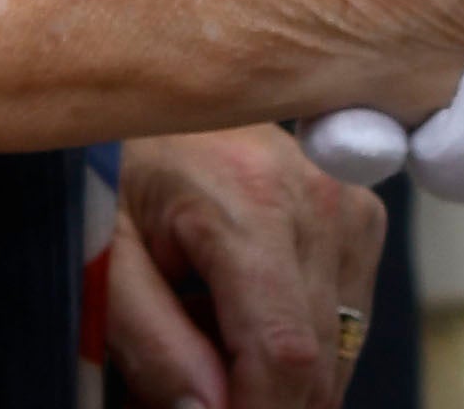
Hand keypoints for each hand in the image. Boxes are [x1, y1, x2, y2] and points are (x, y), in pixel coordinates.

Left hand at [107, 126, 385, 406]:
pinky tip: (234, 317)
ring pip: (338, 350)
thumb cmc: (112, 164)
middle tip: (181, 395)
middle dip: (258, 403)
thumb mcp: (104, 254)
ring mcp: (348, 203)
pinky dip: (294, 342)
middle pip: (320, 362)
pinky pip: (344, 319)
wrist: (149, 87)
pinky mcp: (359, 213)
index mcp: (253, 199)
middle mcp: (319, 197)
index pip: (285, 355)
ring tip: (199, 348)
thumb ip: (153, 343)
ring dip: (274, 378)